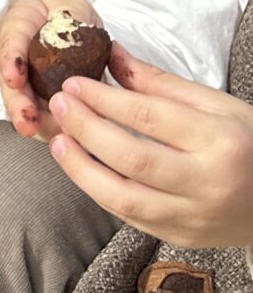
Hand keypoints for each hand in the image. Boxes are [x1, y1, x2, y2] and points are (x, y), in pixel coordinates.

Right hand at [0, 0, 100, 137]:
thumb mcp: (72, 7)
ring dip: (33, 122)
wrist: (66, 32)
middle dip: (17, 103)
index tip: (14, 78)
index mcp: (18, 25)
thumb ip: (72, 16)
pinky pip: (40, 118)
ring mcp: (21, 81)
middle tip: (27, 121)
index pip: (10, 39)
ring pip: (21, 104)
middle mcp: (12, 56)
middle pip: (9, 82)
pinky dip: (51, 129)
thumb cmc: (67, 18)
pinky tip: (64, 138)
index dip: (10, 60)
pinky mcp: (36, 101)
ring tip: (49, 134)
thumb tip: (75, 30)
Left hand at [49, 46, 252, 246]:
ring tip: (58, 140)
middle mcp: (207, 183)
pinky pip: (130, 217)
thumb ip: (161, 83)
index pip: (150, 117)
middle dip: (86, 129)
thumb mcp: (217, 105)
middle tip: (59, 105)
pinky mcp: (180, 237)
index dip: (105, 99)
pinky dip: (99, 191)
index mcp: (220, 141)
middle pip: (132, 158)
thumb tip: (112, 55)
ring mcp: (193, 217)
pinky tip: (82, 168)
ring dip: (81, 169)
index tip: (75, 83)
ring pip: (123, 198)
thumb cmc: (250, 144)